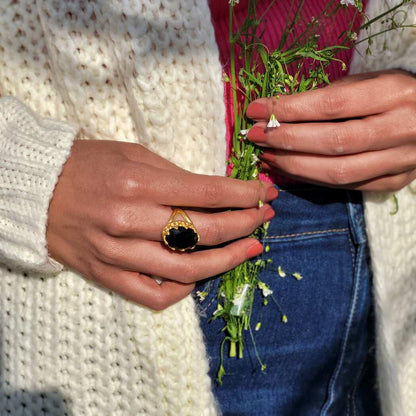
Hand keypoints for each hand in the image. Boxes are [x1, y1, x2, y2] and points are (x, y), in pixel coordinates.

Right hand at [47, 140, 276, 309]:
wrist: (36, 191)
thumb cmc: (88, 164)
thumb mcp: (134, 154)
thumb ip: (176, 176)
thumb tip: (216, 194)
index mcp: (139, 182)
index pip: (208, 193)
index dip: (244, 195)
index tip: (263, 193)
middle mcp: (130, 220)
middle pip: (205, 231)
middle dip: (245, 223)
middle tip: (265, 217)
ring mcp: (118, 253)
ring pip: (187, 268)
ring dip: (228, 259)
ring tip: (251, 248)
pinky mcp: (107, 275)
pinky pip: (153, 295)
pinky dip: (182, 290)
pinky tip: (198, 276)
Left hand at [246, 70, 415, 190]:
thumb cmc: (394, 94)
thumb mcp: (369, 81)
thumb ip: (330, 96)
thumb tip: (278, 113)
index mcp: (395, 94)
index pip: (332, 105)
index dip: (290, 109)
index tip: (256, 109)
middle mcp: (401, 130)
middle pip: (333, 142)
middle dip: (285, 140)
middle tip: (254, 136)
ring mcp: (400, 162)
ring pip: (337, 172)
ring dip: (293, 165)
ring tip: (265, 156)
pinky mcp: (392, 182)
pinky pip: (345, 186)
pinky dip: (311, 178)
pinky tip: (288, 168)